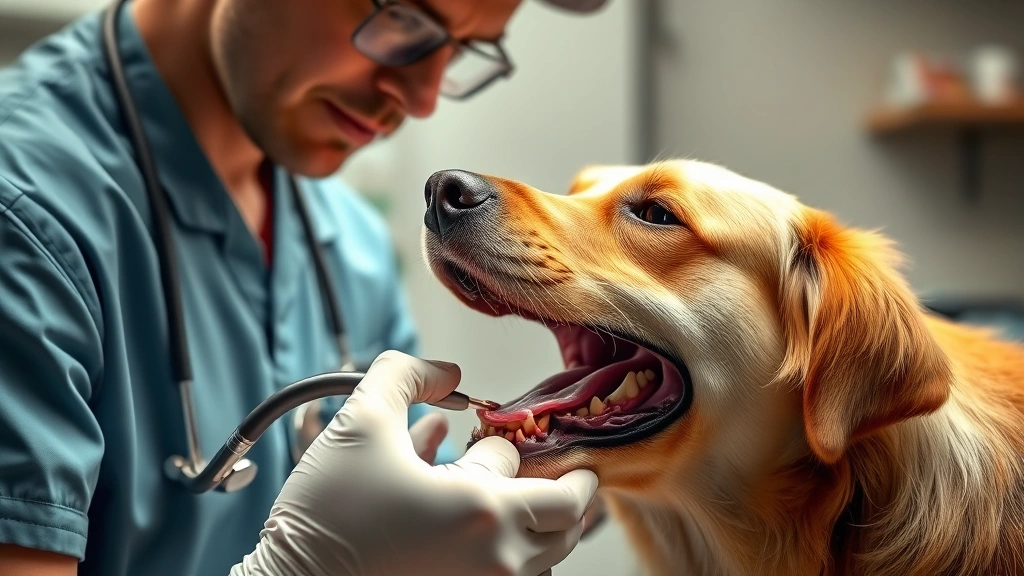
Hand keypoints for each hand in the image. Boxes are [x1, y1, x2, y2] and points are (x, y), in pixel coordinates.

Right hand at [230, 350, 598, 575]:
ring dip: (532, 524)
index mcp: (484, 511)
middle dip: (560, 494)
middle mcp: (495, 561)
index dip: (526, 453)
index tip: (503, 440)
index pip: (558, 487)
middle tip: (540, 468)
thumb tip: (448, 373)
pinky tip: (460, 518)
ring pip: (541, 561)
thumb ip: (407, 375)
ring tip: (505, 495)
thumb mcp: (360, 421)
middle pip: (568, 531)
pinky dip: (502, 551)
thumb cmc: (326, 513)